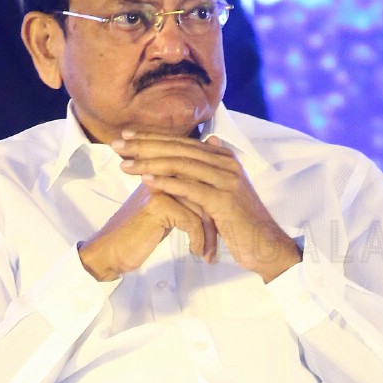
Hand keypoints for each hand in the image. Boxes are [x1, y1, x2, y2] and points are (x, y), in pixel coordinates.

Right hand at [78, 184, 217, 281]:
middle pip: (205, 192)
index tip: (222, 227)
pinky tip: (196, 252)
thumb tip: (207, 199)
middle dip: (216, 220)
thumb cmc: (137, 235)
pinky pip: (192, 220)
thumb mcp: (165, 213)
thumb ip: (183, 199)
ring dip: (210, 234)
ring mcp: (161, 188)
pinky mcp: (159, 206)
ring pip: (202, 207)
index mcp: (164, 172)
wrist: (112, 251)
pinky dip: (198, 239)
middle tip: (221, 242)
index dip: (213, 206)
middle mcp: (163, 174)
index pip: (200, 181)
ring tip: (210, 253)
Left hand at [113, 131, 301, 282]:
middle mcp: (226, 163)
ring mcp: (227, 179)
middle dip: (145, 145)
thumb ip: (212, 168)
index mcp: (223, 158)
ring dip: (150, 162)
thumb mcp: (224, 191)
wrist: (265, 246)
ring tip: (125, 163)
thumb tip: (208, 140)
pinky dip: (167, 182)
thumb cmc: (240, 224)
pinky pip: (190, 187)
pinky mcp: (224, 199)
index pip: (182, 142)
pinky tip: (146, 180)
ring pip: (182, 165)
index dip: (152, 137)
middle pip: (179, 149)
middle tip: (117, 143)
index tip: (126, 135)